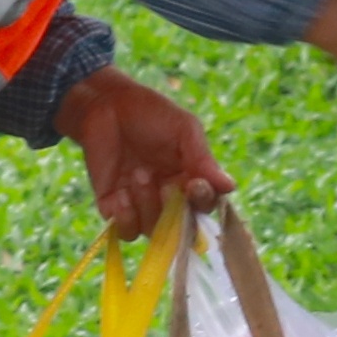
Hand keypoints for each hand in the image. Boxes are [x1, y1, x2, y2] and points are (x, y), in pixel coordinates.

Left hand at [58, 64, 231, 238]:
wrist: (106, 105)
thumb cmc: (150, 113)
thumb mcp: (184, 130)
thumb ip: (203, 160)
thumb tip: (230, 186)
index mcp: (191, 180)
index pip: (206, 205)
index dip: (203, 202)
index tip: (194, 185)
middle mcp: (168, 198)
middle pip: (181, 227)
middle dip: (174, 212)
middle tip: (164, 185)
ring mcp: (141, 204)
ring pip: (152, 231)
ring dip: (147, 207)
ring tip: (138, 174)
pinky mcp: (113, 207)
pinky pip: (125, 232)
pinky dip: (125, 219)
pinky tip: (120, 194)